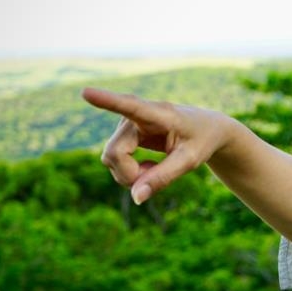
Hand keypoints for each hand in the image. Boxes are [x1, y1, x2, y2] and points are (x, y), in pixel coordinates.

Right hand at [82, 87, 235, 203]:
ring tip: (156, 168)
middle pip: (114, 153)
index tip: (86, 92)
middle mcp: (135, 114)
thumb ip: (163, 178)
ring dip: (131, 174)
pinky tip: (149, 166)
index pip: (129, 106)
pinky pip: (114, 160)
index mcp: (158, 113)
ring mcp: (126, 124)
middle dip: (130, 175)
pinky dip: (130, 172)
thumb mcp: (190, 161)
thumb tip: (135, 198)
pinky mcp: (123, 134)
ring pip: (110, 159)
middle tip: (155, 176)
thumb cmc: (201, 141)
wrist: (206, 129)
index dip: (106, 101)